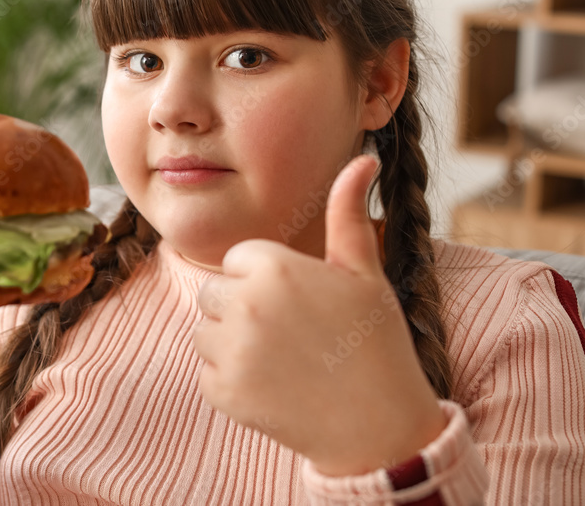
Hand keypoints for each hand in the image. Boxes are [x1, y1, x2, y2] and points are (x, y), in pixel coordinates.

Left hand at [191, 154, 445, 475]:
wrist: (379, 428)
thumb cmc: (375, 342)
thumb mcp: (364, 272)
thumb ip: (348, 212)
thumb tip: (363, 157)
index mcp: (273, 267)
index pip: (239, 260)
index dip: (268, 281)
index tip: (301, 303)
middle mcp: (243, 305)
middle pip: (215, 293)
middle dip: (244, 309)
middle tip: (292, 334)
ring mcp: (229, 351)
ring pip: (205, 332)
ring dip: (233, 344)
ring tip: (284, 360)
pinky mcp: (221, 392)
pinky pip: (207, 372)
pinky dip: (232, 382)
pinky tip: (274, 388)